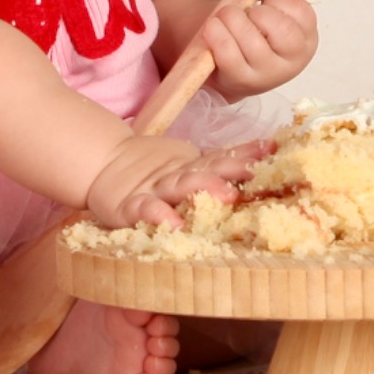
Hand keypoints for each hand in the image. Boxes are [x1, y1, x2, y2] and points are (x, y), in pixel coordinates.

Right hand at [84, 135, 275, 230]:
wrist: (102, 164)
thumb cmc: (149, 174)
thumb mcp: (183, 166)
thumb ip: (214, 166)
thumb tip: (261, 161)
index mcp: (191, 167)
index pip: (222, 158)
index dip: (245, 153)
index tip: (271, 148)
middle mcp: (178, 176)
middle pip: (207, 169)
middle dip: (232, 170)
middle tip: (255, 172)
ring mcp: (156, 189)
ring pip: (182, 185)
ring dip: (205, 186)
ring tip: (227, 193)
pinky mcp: (132, 206)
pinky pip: (146, 211)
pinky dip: (158, 216)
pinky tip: (172, 225)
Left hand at [204, 0, 316, 100]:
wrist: (223, 62)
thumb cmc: (253, 31)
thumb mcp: (274, 11)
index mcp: (305, 41)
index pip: (303, 14)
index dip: (280, 0)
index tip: (266, 0)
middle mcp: (291, 63)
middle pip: (283, 30)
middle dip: (259, 12)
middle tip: (247, 10)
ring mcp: (266, 76)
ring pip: (253, 41)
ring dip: (233, 19)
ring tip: (225, 15)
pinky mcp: (240, 81)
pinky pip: (228, 54)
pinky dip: (217, 34)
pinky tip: (213, 27)